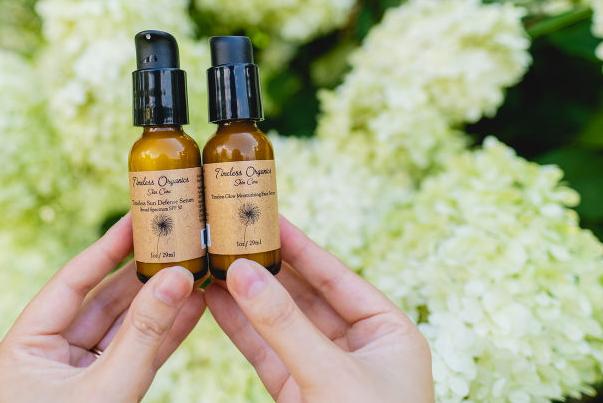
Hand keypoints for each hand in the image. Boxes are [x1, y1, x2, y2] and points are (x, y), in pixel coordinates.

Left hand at [0, 214, 205, 402]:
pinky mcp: (102, 392)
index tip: (135, 220)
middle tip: (173, 243)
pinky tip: (193, 308)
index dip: (105, 249)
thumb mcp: (109, 390)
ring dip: (158, 303)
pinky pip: (134, 355)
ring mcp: (75, 376)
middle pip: (100, 303)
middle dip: (140, 275)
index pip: (70, 283)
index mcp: (22, 350)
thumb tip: (178, 277)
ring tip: (193, 271)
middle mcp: (46, 357)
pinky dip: (163, 334)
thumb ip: (145, 333)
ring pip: (122, 328)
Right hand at [206, 217, 433, 402]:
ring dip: (247, 297)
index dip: (300, 246)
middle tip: (231, 237)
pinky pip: (269, 354)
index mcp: (389, 332)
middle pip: (305, 296)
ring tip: (213, 264)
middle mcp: (359, 347)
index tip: (267, 218)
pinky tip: (216, 304)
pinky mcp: (301, 396)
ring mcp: (327, 372)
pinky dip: (242, 330)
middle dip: (266, 269)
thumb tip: (241, 273)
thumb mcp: (332, 377)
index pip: (337, 276)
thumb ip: (285, 326)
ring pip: (281, 325)